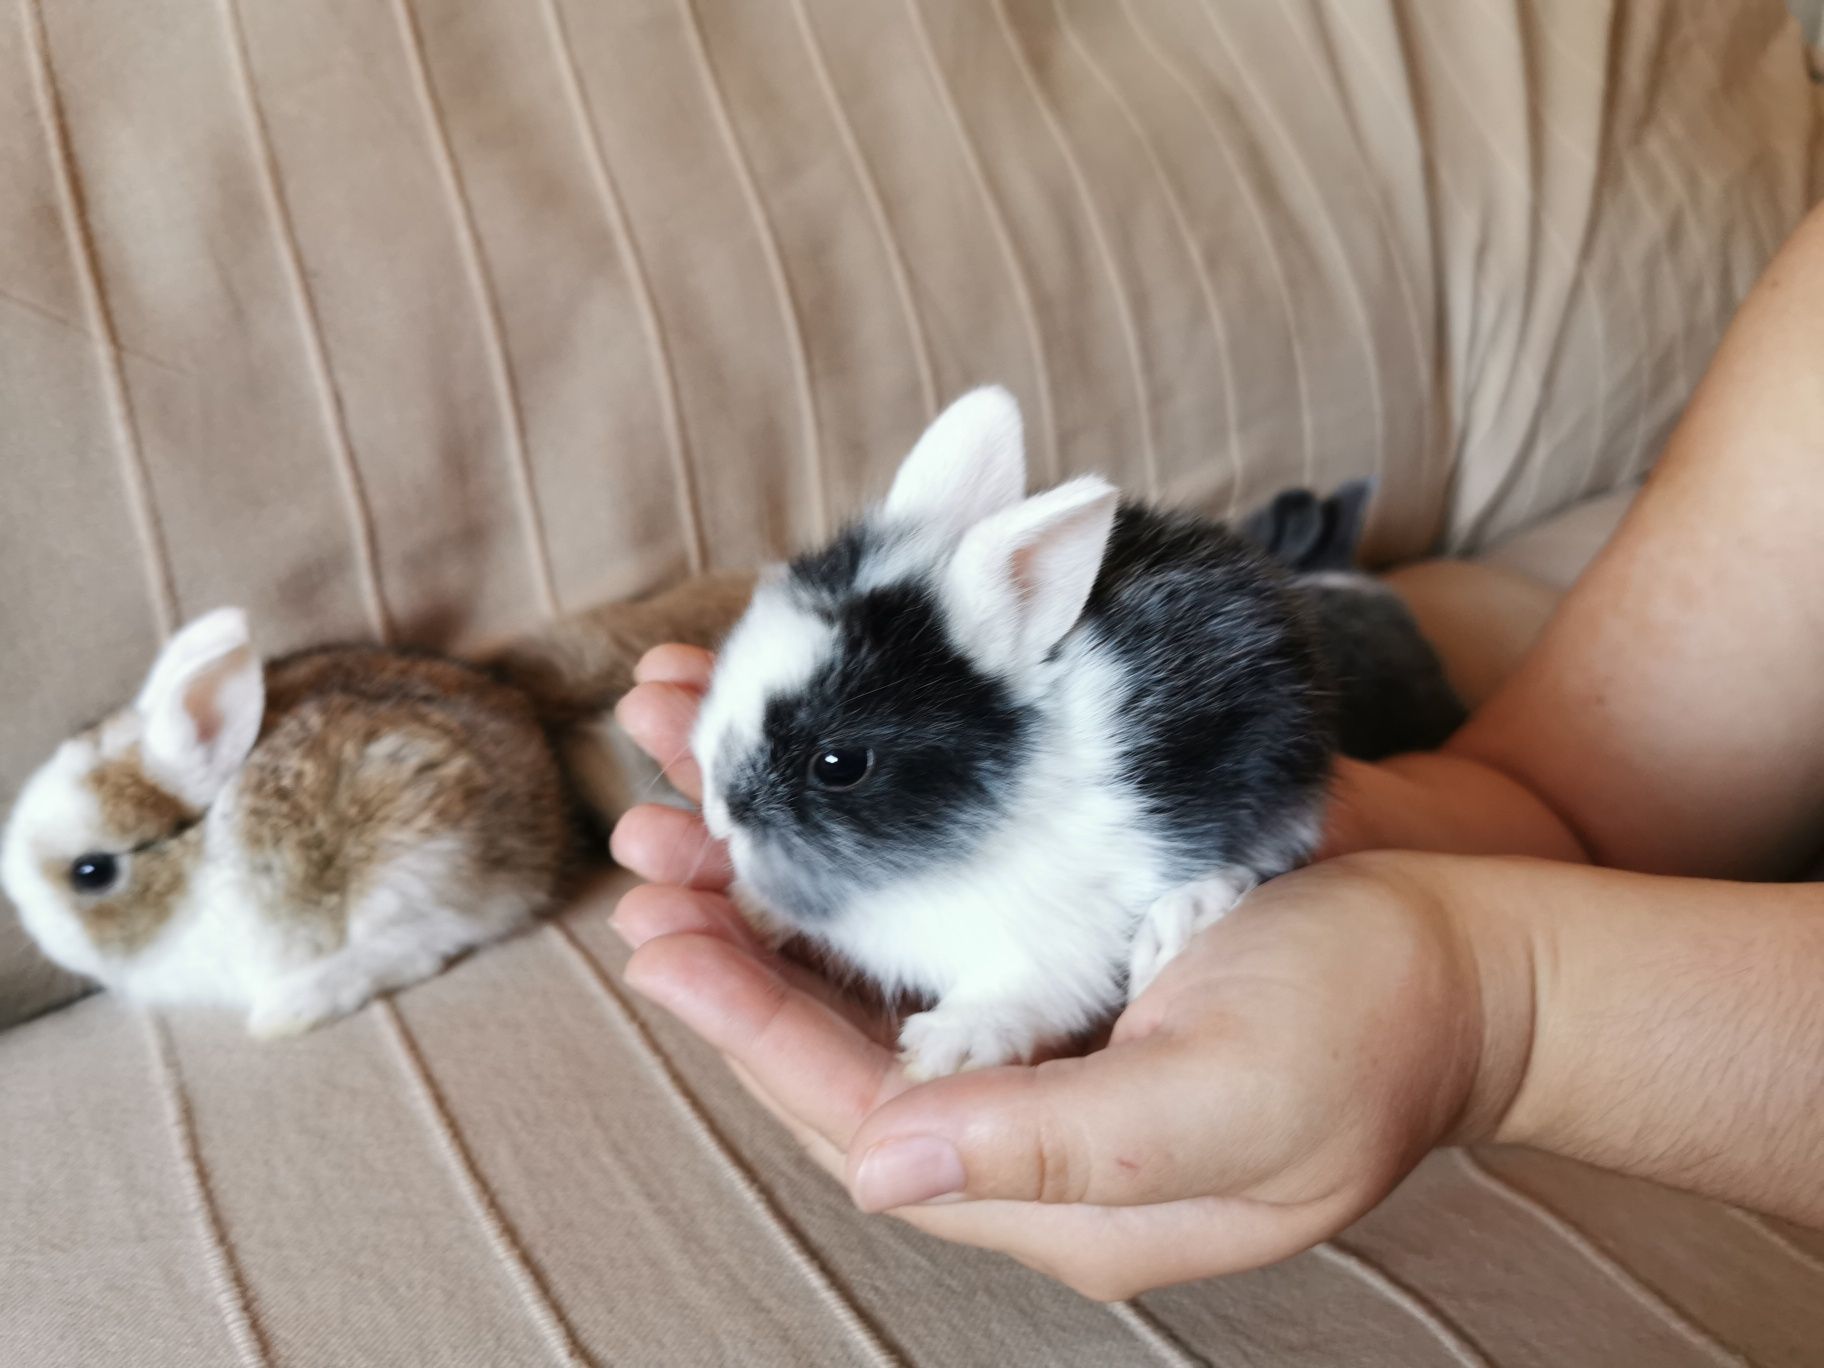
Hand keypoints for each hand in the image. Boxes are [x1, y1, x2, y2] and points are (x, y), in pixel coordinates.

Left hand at [611, 647, 1523, 1296]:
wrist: (1473, 950)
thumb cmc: (1374, 1022)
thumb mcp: (1226, 1097)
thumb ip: (1054, 1146)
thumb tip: (880, 1168)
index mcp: (1053, 1183)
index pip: (856, 1111)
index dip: (748, 1025)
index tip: (657, 938)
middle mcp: (1026, 1118)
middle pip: (839, 1040)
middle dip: (734, 945)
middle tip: (645, 847)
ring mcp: (1046, 1036)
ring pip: (871, 972)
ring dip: (776, 890)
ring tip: (686, 801)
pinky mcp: (1069, 956)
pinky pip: (929, 916)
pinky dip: (855, 858)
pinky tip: (809, 798)